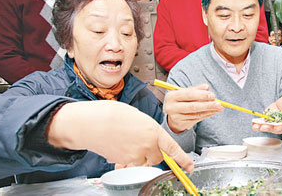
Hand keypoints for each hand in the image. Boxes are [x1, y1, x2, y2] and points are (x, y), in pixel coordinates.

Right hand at [48, 100, 193, 171]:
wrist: (91, 122)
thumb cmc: (112, 114)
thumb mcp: (138, 117)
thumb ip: (148, 130)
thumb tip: (149, 139)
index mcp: (153, 131)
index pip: (172, 148)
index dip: (183, 159)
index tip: (190, 167)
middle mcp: (147, 145)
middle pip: (157, 157)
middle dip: (152, 152)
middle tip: (140, 142)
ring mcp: (135, 156)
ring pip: (143, 162)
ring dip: (139, 156)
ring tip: (126, 142)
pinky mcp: (123, 162)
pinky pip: (129, 164)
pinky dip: (126, 159)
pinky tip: (118, 146)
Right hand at [164, 84, 223, 132]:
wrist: (173, 114)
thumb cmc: (180, 100)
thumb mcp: (185, 92)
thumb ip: (196, 89)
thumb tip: (206, 87)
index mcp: (171, 96)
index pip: (188, 95)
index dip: (201, 95)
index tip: (212, 95)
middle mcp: (172, 108)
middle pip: (192, 107)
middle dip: (207, 105)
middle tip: (218, 103)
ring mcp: (177, 117)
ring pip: (196, 114)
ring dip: (210, 110)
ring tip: (219, 107)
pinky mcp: (182, 124)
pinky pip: (197, 119)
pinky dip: (207, 115)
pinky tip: (214, 111)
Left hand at [252, 94, 281, 133]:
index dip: (281, 127)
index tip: (276, 126)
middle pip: (276, 129)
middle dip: (269, 128)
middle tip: (263, 127)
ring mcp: (276, 124)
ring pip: (269, 128)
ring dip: (261, 127)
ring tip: (255, 126)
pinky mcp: (269, 121)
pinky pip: (263, 124)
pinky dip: (258, 124)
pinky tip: (254, 124)